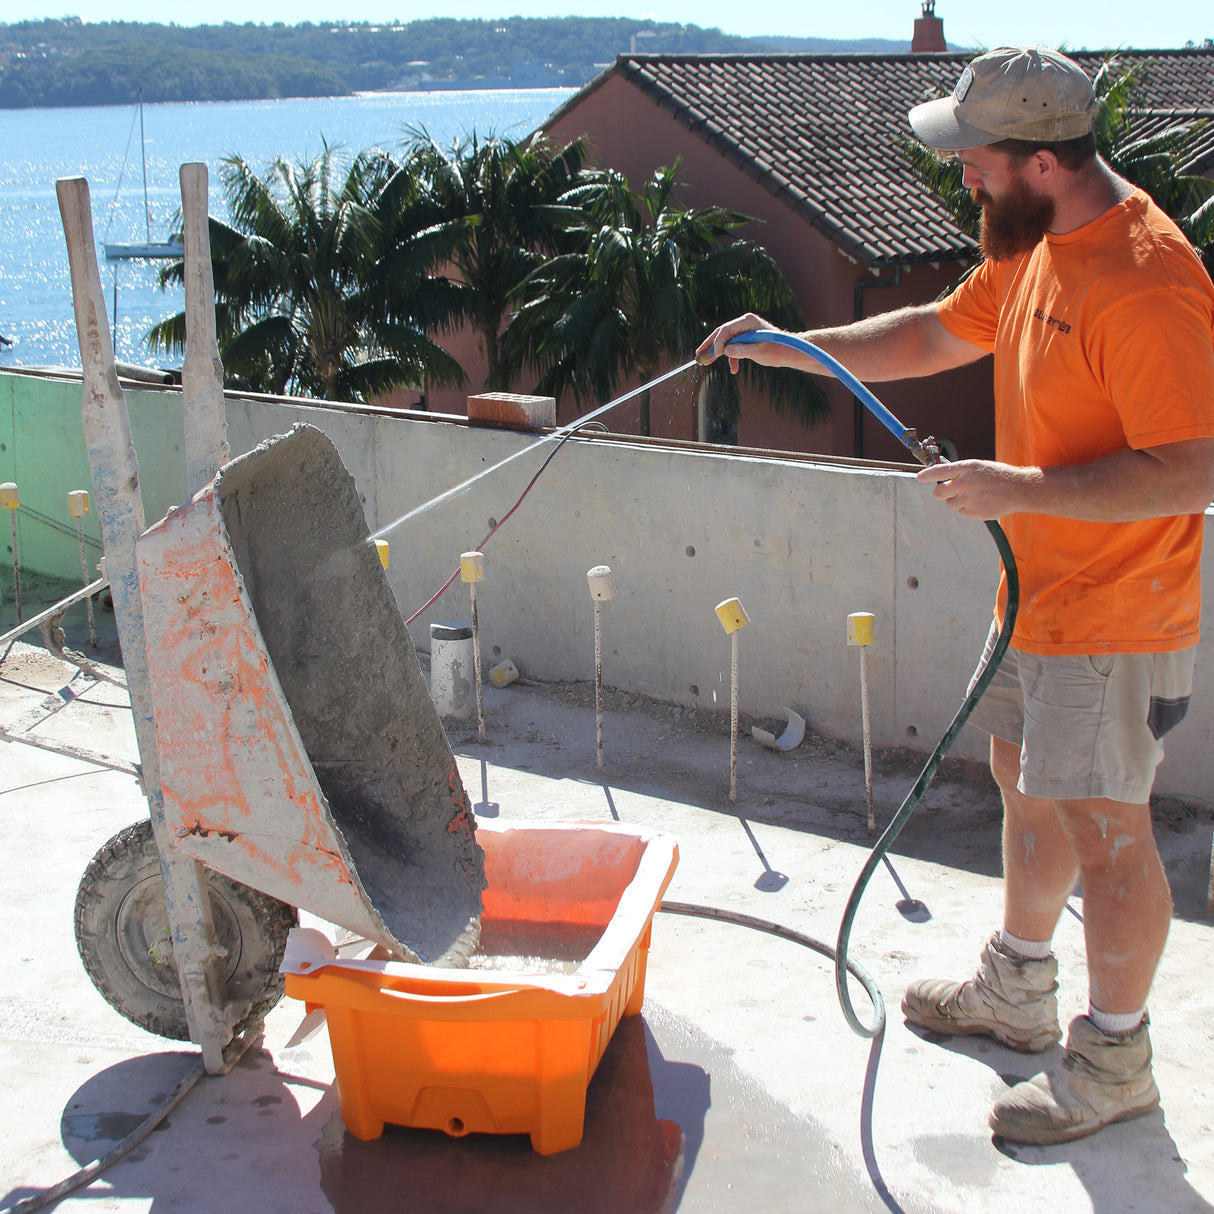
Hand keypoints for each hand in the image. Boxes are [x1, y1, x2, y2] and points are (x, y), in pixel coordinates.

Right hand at [696, 313, 774, 372]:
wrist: (788, 352)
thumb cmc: (777, 349)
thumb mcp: (759, 351)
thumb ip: (741, 350)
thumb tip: (725, 350)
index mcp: (747, 321)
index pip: (726, 330)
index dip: (717, 342)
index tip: (714, 354)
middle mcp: (744, 324)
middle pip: (722, 334)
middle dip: (710, 345)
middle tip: (699, 354)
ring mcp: (744, 332)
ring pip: (726, 341)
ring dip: (718, 353)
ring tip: (707, 363)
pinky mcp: (745, 340)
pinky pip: (733, 348)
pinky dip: (732, 358)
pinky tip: (733, 369)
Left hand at [916, 459, 1039, 519]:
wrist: (1019, 489)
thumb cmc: (997, 475)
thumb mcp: (978, 466)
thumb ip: (960, 472)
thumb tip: (940, 478)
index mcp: (966, 468)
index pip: (939, 471)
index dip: (927, 475)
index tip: (920, 478)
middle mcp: (965, 483)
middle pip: (938, 493)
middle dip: (942, 492)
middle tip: (951, 490)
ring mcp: (969, 499)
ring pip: (950, 504)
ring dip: (957, 501)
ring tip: (974, 495)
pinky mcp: (974, 513)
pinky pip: (961, 512)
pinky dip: (967, 509)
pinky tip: (980, 502)